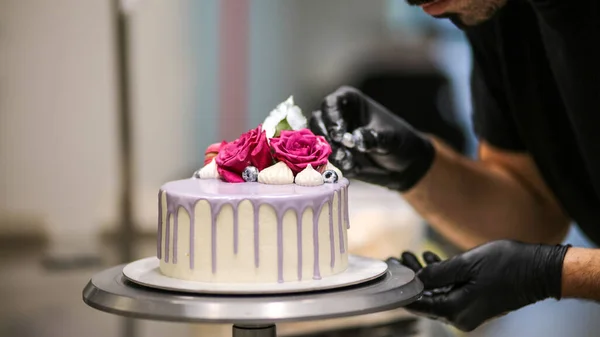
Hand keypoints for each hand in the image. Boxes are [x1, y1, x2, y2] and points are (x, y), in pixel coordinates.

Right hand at [309, 86, 434, 190]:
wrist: (403, 165)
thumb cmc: (399, 142)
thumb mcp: (390, 138)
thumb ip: (373, 138)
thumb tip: (355, 140)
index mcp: (350, 102)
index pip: (331, 103)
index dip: (332, 118)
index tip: (340, 135)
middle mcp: (337, 115)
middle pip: (317, 121)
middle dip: (327, 138)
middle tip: (342, 151)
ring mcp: (332, 135)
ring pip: (316, 140)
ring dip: (329, 152)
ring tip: (349, 161)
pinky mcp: (333, 153)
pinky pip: (323, 158)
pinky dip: (334, 164)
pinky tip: (351, 167)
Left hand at [391, 240, 569, 330]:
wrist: (539, 270)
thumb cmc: (507, 265)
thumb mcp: (466, 264)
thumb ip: (438, 272)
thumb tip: (417, 277)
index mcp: (456, 311)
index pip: (418, 303)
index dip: (402, 286)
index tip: (389, 272)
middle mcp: (460, 316)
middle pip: (426, 298)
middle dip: (410, 277)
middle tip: (397, 258)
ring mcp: (469, 311)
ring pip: (437, 293)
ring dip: (424, 274)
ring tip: (409, 254)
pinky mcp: (475, 303)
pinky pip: (451, 291)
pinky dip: (441, 276)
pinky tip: (430, 258)